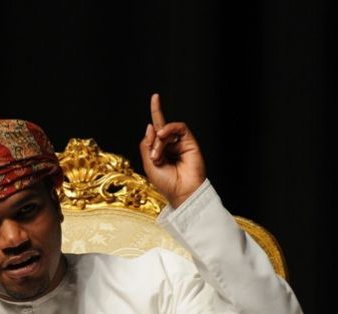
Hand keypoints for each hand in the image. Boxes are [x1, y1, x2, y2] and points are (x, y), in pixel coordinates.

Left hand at [139, 93, 206, 207]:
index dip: (156, 112)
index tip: (155, 97)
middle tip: (155, 158)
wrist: (182, 192)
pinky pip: (179, 127)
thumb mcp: (149, 164)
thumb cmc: (166, 183)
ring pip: (166, 130)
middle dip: (154, 141)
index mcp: (160, 150)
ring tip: (160, 156)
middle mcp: (170, 145)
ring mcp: (180, 143)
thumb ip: (147, 145)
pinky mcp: (190, 142)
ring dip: (160, 141)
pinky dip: (169, 129)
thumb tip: (150, 126)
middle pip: (158, 130)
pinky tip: (164, 136)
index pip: (156, 130)